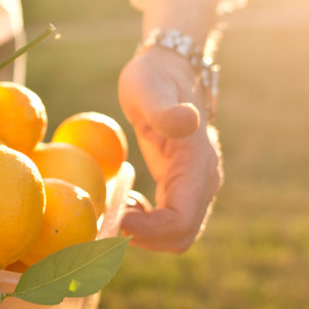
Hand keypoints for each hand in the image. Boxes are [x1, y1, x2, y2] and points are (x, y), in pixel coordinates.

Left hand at [117, 45, 222, 252]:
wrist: (168, 69)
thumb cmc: (153, 77)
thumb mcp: (149, 89)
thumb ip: (165, 110)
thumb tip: (187, 122)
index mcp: (198, 164)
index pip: (181, 220)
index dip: (149, 232)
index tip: (115, 220)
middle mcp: (203, 181)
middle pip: (180, 236)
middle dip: (143, 240)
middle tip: (106, 221)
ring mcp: (195, 186)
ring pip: (175, 234)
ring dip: (143, 234)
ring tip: (114, 207)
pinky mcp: (182, 186)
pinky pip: (168, 222)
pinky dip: (144, 224)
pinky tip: (123, 202)